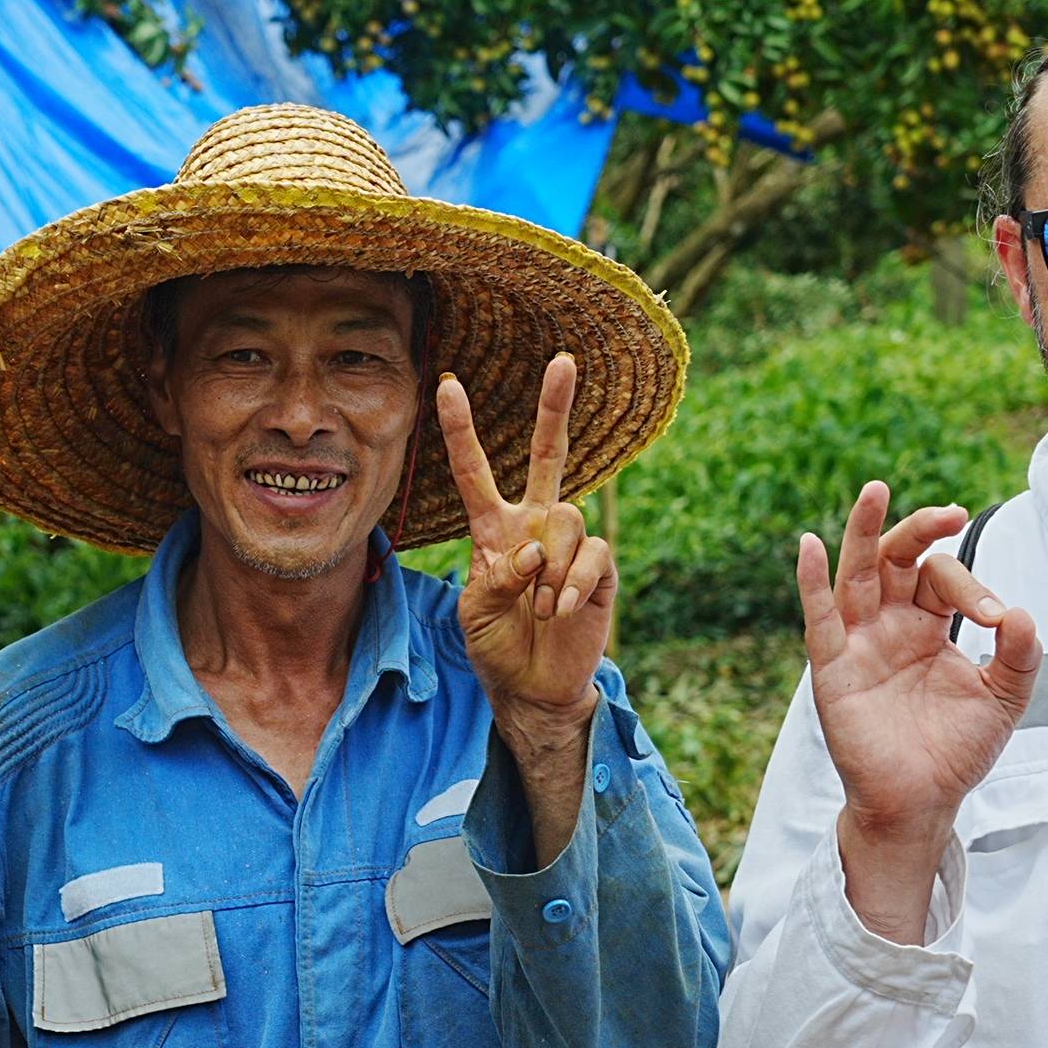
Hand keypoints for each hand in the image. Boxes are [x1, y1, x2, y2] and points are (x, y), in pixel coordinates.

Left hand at [437, 356, 611, 737]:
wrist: (534, 686)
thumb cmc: (496, 644)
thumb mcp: (475, 612)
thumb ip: (496, 577)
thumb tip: (531, 550)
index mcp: (494, 528)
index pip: (474, 471)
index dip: (461, 431)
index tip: (447, 385)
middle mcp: (534, 524)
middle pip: (549, 455)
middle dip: (555, 409)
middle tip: (562, 361)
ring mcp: (569, 544)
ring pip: (564, 518)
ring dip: (548, 567)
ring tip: (539, 609)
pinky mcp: (600, 568)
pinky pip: (589, 554)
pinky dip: (570, 583)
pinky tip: (559, 610)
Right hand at [800, 484, 1040, 938]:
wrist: (923, 803)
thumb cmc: (957, 751)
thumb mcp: (1004, 699)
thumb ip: (1020, 655)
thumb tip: (1021, 612)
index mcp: (927, 624)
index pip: (944, 579)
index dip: (975, 589)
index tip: (999, 619)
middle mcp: (889, 624)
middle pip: (898, 558)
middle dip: (921, 529)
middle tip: (953, 513)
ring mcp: (859, 642)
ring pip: (858, 572)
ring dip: (865, 530)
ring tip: (877, 490)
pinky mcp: (834, 668)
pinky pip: (821, 618)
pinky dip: (812, 581)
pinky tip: (809, 544)